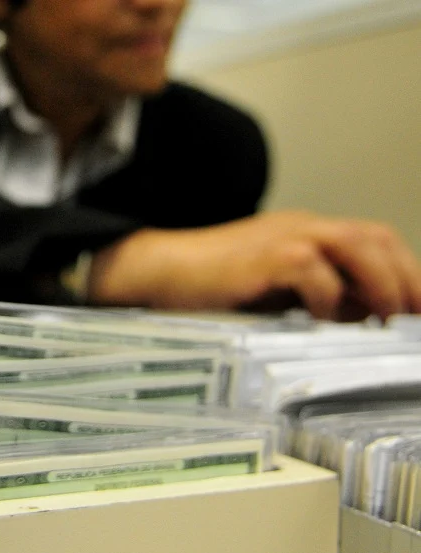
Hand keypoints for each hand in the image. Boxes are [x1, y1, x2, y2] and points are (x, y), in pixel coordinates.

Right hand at [89, 211, 420, 320]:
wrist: (160, 269)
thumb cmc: (210, 284)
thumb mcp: (274, 291)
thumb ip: (317, 296)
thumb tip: (361, 314)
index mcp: (306, 233)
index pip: (373, 241)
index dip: (407, 271)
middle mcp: (301, 228)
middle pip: (375, 238)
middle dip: (407, 277)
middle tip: (416, 316)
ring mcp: (282, 237)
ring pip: (355, 245)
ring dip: (381, 283)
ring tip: (389, 318)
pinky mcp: (262, 256)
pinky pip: (311, 270)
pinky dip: (327, 297)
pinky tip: (324, 321)